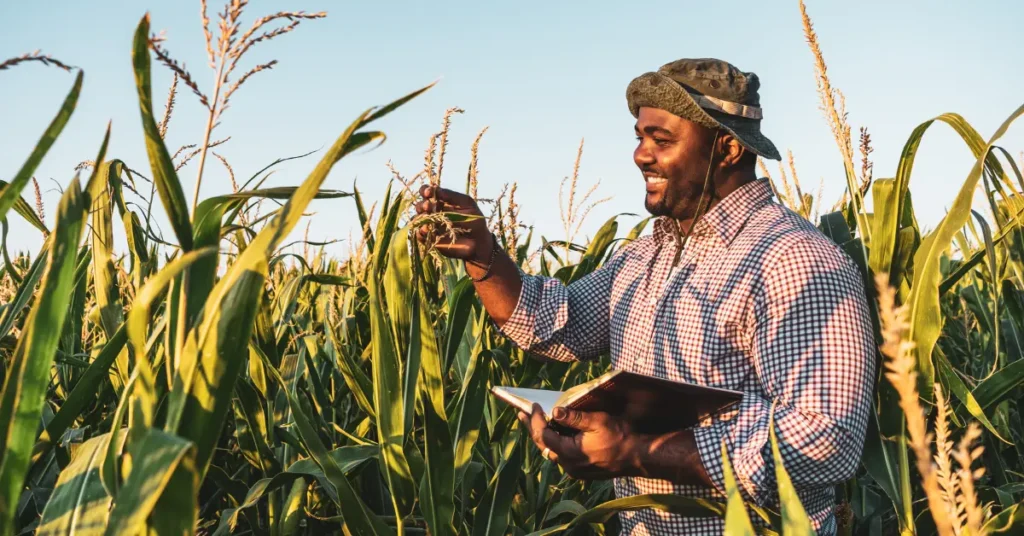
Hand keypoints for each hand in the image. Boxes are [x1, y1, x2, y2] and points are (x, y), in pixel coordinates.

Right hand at [414, 185, 490, 261]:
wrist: (478, 242)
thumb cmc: (474, 220)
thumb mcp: (467, 204)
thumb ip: (452, 196)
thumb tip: (436, 188)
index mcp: (440, 201)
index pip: (427, 192)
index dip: (425, 190)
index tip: (429, 192)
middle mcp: (432, 212)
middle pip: (420, 205)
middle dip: (422, 205)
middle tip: (429, 206)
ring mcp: (430, 226)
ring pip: (417, 219)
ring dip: (420, 217)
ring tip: (427, 217)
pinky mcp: (430, 239)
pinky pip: (420, 235)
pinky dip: (420, 231)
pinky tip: (427, 229)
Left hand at [518, 404, 644, 480]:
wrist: (638, 457)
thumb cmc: (621, 437)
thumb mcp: (598, 421)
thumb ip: (574, 417)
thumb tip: (555, 411)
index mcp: (570, 453)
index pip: (544, 435)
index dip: (536, 420)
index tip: (533, 406)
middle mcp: (569, 465)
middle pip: (544, 445)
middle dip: (532, 428)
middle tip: (522, 414)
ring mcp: (574, 469)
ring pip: (552, 451)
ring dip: (543, 435)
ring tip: (534, 421)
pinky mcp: (581, 470)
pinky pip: (562, 455)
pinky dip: (555, 442)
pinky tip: (555, 432)